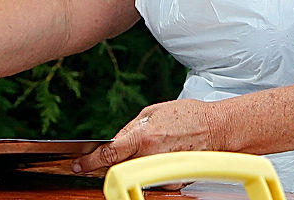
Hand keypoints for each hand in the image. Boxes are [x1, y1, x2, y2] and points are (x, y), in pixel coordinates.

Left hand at [70, 99, 219, 174]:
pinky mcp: (173, 181)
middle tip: (114, 155)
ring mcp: (162, 171)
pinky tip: (164, 153)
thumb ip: (129, 129)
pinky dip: (152, 167)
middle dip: (112, 163)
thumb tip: (115, 142)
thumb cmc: (185, 116)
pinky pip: (152, 177)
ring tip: (154, 147)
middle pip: (118, 167)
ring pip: (136, 173)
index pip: (108, 154)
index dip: (89, 162)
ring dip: (135, 163)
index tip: (78, 166)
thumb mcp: (151, 113)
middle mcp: (150, 157)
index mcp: (142, 137)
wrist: (215, 128)